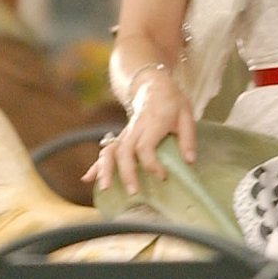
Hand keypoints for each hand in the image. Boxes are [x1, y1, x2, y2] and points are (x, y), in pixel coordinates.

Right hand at [83, 70, 195, 195]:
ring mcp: (126, 132)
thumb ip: (188, 139)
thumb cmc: (172, 102)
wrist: (153, 85)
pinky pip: (107, 150)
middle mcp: (135, 128)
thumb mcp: (186, 116)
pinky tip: (88, 179)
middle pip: (124, 151)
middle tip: (133, 192)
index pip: (145, 147)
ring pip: (111, 151)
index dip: (151, 164)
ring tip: (105, 189)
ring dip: (105, 170)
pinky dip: (96, 165)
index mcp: (152, 123)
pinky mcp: (121, 136)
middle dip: (126, 173)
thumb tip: (189, 161)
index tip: (162, 176)